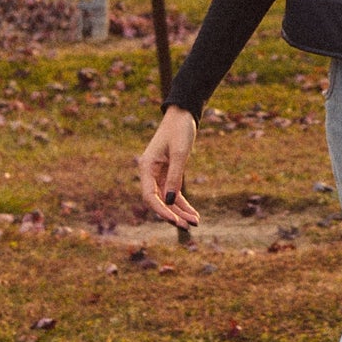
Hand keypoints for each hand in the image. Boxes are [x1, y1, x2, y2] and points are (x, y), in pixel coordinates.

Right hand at [137, 106, 200, 230]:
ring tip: (195, 223)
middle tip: (188, 226)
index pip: (149, 196)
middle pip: (158, 201)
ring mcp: (159, 175)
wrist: (183, 115)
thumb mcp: (179, 152)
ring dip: (180, 212)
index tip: (174, 221)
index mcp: (146, 167)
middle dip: (173, 215)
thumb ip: (174, 176)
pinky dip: (183, 204)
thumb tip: (169, 200)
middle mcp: (149, 173)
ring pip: (167, 200)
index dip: (160, 210)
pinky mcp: (169, 174)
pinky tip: (193, 214)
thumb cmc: (179, 130)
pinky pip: (174, 193)